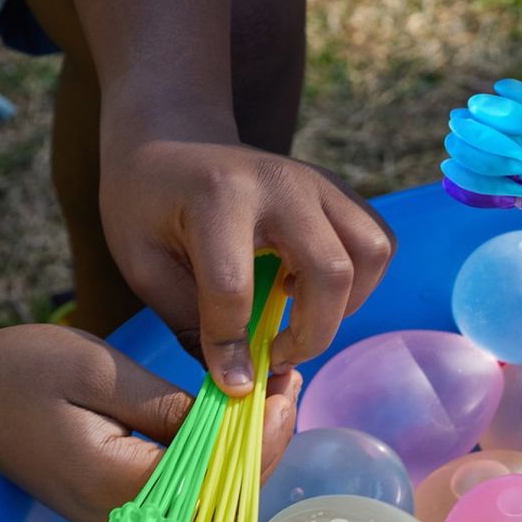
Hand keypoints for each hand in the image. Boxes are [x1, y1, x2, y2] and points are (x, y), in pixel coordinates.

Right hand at [0, 324, 298, 521]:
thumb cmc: (26, 374)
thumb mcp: (102, 375)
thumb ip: (172, 405)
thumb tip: (238, 416)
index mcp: (123, 489)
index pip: (221, 475)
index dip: (266, 432)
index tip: (286, 386)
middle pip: (225, 497)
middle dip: (266, 439)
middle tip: (289, 383)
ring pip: (212, 500)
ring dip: (249, 449)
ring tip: (274, 394)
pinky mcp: (126, 512)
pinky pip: (191, 496)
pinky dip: (220, 459)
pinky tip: (239, 418)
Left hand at [99, 137, 394, 393]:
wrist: (173, 137)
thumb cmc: (147, 204)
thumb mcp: (142, 261)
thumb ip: (188, 318)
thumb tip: (239, 382)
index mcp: (219, 196)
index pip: (235, 288)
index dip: (233, 348)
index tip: (232, 384)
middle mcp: (282, 183)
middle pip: (331, 271)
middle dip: (312, 333)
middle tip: (277, 354)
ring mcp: (319, 182)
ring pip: (371, 253)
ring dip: (347, 304)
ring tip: (304, 317)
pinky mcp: (340, 190)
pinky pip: (378, 241)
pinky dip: (361, 279)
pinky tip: (316, 287)